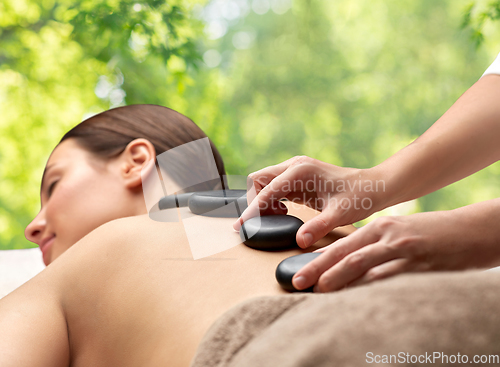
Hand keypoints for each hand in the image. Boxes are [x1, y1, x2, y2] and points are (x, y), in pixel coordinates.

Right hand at [234, 155, 383, 247]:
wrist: (373, 187)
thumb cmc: (359, 197)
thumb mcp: (339, 214)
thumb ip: (318, 226)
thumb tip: (299, 241)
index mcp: (300, 171)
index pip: (265, 191)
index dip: (252, 210)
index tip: (241, 225)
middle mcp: (294, 166)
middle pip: (258, 180)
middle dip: (255, 201)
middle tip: (265, 221)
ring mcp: (295, 170)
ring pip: (264, 182)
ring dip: (264, 200)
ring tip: (279, 217)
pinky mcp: (298, 177)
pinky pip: (275, 186)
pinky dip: (273, 199)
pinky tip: (285, 211)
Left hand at [292, 208, 499, 291]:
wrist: (474, 229)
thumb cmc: (433, 233)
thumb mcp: (400, 232)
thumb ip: (376, 246)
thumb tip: (350, 267)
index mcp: (381, 227)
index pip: (343, 244)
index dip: (319, 258)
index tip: (300, 271)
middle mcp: (388, 235)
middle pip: (346, 253)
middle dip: (319, 268)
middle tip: (298, 281)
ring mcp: (404, 248)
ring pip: (365, 265)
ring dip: (340, 279)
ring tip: (320, 290)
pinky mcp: (421, 263)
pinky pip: (391, 278)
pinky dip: (372, 289)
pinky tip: (358, 299)